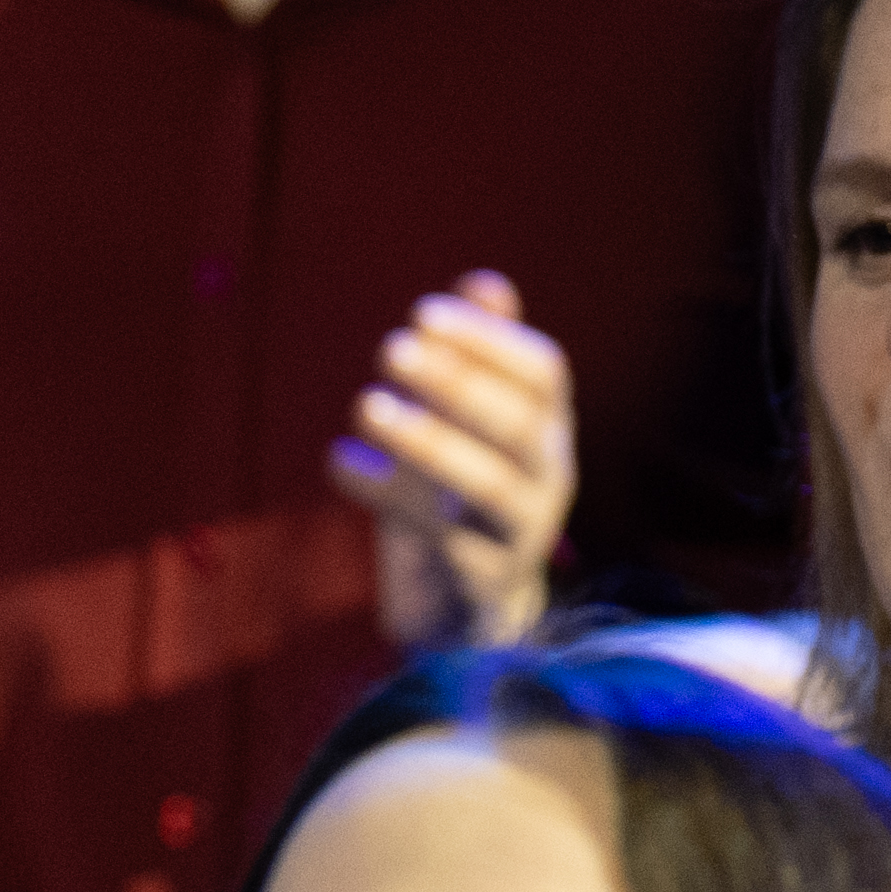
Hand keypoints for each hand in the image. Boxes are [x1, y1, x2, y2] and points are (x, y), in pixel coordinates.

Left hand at [339, 266, 574, 652]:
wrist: (471, 610)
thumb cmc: (462, 498)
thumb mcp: (467, 425)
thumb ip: (478, 358)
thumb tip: (484, 281)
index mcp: (548, 429)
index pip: (544, 371)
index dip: (489, 340)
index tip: (423, 312)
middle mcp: (549, 476)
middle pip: (522, 424)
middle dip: (459, 381)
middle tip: (389, 347)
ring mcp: (522, 532)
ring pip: (489, 485)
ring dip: (426, 440)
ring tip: (365, 404)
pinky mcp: (482, 581)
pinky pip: (441, 542)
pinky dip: (388, 498)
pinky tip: (341, 462)